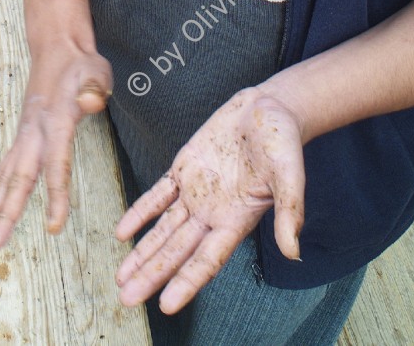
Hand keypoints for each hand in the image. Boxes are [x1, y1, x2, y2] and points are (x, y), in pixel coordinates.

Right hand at [0, 36, 112, 250]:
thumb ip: (95, 87)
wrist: (56, 47)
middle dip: (5, 213)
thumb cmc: (80, 64)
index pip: (55, 164)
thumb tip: (91, 102)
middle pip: (19, 178)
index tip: (52, 228)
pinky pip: (7, 169)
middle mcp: (35, 132)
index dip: (55, 196)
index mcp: (56, 121)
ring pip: (6, 177)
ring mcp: (25, 134)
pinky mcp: (23, 137)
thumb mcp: (96, 71)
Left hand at [115, 89, 306, 314]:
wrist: (268, 108)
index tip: (166, 305)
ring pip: (163, 229)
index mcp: (236, 220)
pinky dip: (140, 213)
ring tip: (120, 277)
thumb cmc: (283, 142)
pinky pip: (158, 195)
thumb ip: (290, 212)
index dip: (186, 283)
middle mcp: (212, 212)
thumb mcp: (290, 175)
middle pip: (177, 252)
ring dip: (142, 252)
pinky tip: (122, 232)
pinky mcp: (184, 167)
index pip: (206, 260)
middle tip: (127, 299)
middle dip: (152, 276)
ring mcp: (196, 191)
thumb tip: (293, 252)